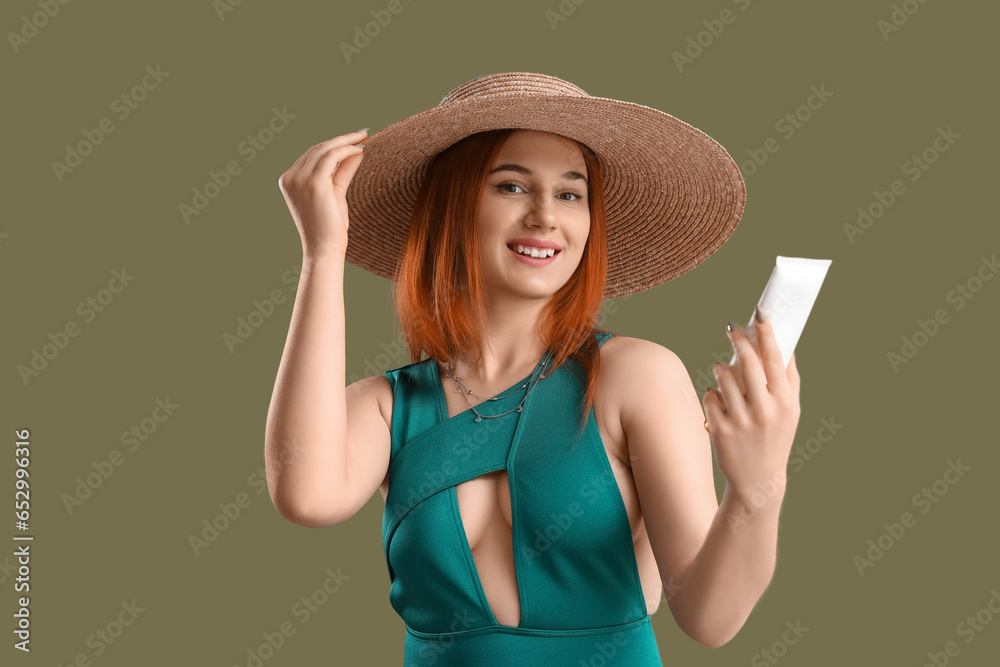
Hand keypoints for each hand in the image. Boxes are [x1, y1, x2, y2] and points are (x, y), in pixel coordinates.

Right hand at [277, 129, 367, 257]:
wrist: (325, 248)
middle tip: (363, 133)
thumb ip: (343, 171)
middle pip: (318, 148)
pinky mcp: (313, 182)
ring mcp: (299, 179)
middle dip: (342, 139)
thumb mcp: (335, 193)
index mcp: (289, 179)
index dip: (333, 144)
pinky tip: (360, 149)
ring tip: (364, 137)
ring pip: (325, 149)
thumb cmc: (330, 226)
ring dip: (346, 141)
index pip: (312, 154)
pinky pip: (332, 156)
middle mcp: (291, 177)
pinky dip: (347, 149)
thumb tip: (357, 150)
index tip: (354, 139)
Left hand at [702, 307, 801, 497]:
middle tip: (731, 327)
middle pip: (747, 362)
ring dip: (721, 368)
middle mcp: (765, 411)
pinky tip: (720, 402)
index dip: (766, 332)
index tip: (759, 312)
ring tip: (724, 371)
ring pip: (723, 376)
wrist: (758, 481)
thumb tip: (784, 344)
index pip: (775, 359)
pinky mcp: (720, 430)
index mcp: (785, 402)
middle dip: (737, 339)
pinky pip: (710, 396)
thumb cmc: (776, 437)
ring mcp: (741, 421)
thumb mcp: (792, 411)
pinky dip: (713, 393)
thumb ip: (789, 379)